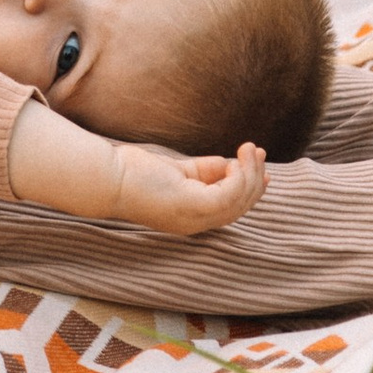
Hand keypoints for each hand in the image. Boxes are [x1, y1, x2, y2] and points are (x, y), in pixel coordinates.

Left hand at [7, 99, 267, 230]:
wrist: (108, 177)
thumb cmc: (135, 172)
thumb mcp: (179, 171)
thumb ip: (205, 171)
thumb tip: (231, 164)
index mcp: (191, 218)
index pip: (230, 210)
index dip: (250, 191)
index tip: (264, 171)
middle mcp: (196, 223)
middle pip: (239, 207)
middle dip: (254, 180)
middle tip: (258, 152)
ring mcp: (195, 217)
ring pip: (239, 201)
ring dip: (251, 174)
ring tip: (251, 149)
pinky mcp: (192, 204)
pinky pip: (229, 193)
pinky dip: (241, 175)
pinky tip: (240, 155)